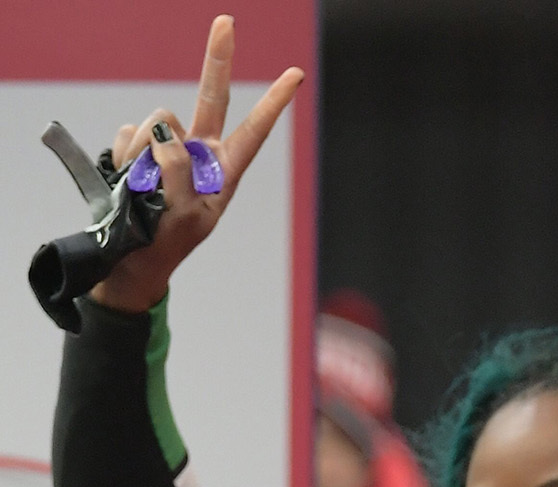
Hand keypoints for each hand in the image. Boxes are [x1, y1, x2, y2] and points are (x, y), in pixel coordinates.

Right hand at [89, 15, 304, 311]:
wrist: (132, 257)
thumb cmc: (169, 241)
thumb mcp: (186, 216)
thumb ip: (180, 173)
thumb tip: (163, 134)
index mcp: (225, 170)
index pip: (255, 130)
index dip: (274, 102)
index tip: (296, 74)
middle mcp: (200, 151)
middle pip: (211, 97)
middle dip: (217, 58)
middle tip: (226, 21)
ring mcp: (168, 147)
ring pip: (158, 121)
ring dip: (146, 152)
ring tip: (145, 189)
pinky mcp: (137, 147)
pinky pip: (129, 135)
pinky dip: (125, 156)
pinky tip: (127, 179)